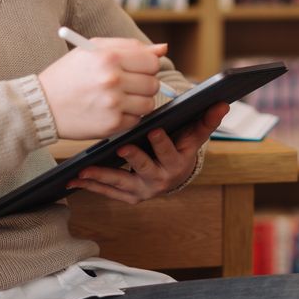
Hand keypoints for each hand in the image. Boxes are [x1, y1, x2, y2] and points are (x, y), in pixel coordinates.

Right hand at [39, 37, 167, 139]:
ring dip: (138, 102)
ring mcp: (113, 104)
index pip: (152, 61)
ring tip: (118, 99)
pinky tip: (111, 111)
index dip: (147, 66)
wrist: (42, 105)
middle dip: (143, 84)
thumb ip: (130, 46)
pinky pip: (136, 120)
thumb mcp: (93, 50)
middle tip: (126, 85)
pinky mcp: (111, 124)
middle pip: (153, 83)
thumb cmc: (68, 74)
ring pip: (148, 104)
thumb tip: (162, 49)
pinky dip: (128, 117)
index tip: (138, 69)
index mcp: (109, 56)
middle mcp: (113, 80)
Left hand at [67, 102, 229, 203]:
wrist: (173, 175)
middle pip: (144, 169)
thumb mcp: (193, 136)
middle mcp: (159, 180)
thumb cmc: (180, 147)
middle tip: (120, 148)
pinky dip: (91, 185)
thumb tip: (223, 103)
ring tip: (83, 170)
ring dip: (101, 177)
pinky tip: (75, 178)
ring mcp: (142, 190)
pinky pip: (108, 191)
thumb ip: (206, 120)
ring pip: (121, 183)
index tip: (153, 129)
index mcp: (175, 164)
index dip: (162, 142)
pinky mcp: (128, 195)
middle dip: (132, 160)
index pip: (169, 152)